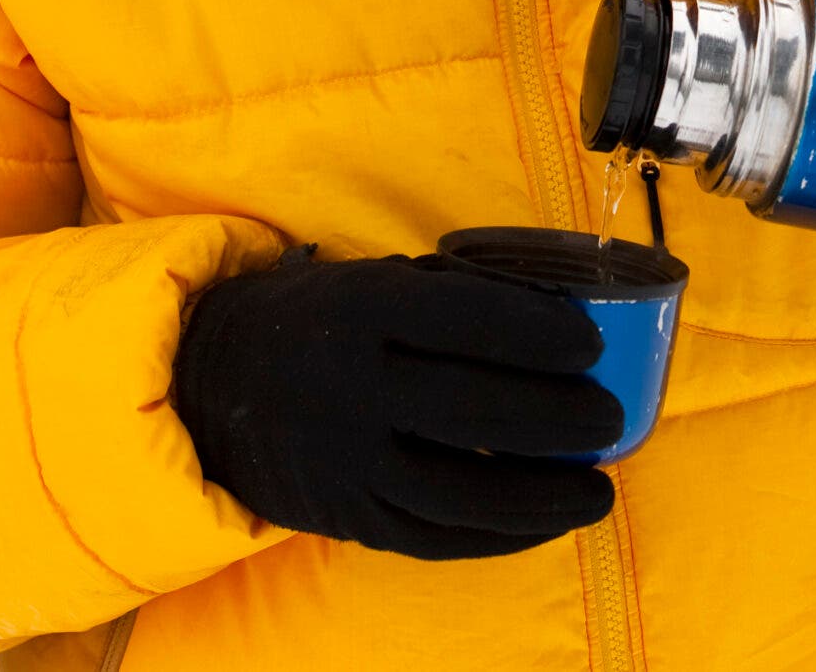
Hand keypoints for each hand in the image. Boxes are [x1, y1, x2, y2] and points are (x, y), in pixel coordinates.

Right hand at [172, 251, 621, 558]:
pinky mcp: (344, 516)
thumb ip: (448, 295)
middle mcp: (349, 386)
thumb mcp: (366, 279)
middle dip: (558, 417)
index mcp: (359, 308)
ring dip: (543, 494)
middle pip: (474, 408)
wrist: (204, 385)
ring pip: (460, 490)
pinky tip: (547, 521)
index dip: (538, 332)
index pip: (466, 320)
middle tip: (611, 419)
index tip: (589, 345)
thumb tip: (554, 313)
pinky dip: (500, 534)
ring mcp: (343, 460)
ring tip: (600, 490)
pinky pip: (434, 535)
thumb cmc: (314, 319)